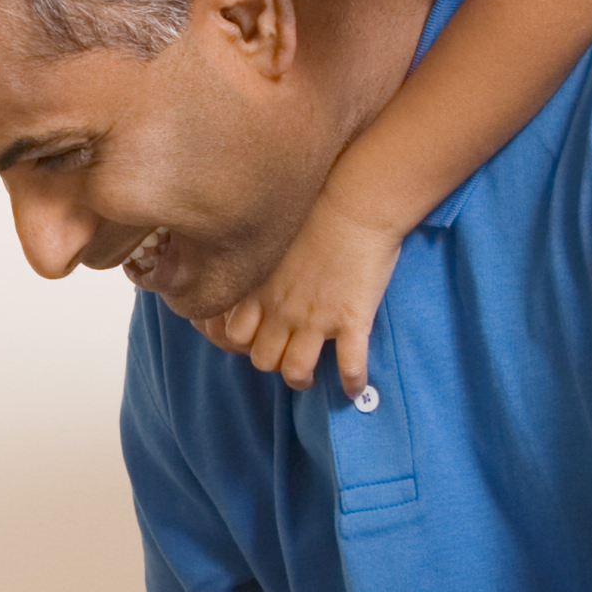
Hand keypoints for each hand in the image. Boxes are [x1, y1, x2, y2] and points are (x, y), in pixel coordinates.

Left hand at [202, 199, 403, 398]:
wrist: (356, 204)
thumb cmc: (316, 212)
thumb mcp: (272, 239)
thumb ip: (260, 264)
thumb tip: (255, 275)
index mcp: (261, 289)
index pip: (234, 336)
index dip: (244, 344)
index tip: (258, 341)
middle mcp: (282, 309)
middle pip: (263, 360)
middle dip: (273, 364)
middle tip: (287, 357)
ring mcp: (316, 318)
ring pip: (296, 372)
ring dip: (302, 379)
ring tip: (311, 375)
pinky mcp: (352, 320)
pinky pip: (349, 367)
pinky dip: (352, 383)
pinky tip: (355, 387)